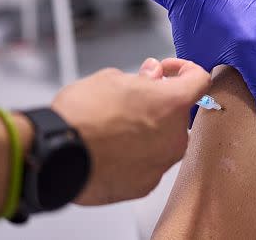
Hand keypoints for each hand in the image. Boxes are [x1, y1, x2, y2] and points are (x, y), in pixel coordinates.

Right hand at [50, 59, 209, 205]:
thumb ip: (141, 78)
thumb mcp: (110, 79)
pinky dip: (135, 156)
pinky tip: (111, 149)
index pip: (200, 80)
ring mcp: (161, 164)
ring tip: (114, 126)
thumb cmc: (81, 116)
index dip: (184, 70)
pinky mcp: (144, 186)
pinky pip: (147, 164)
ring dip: (147, 131)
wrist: (55, 155)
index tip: (167, 71)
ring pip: (163, 141)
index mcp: (172, 104)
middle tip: (132, 99)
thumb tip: (152, 75)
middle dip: (159, 104)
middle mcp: (174, 136)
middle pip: (178, 114)